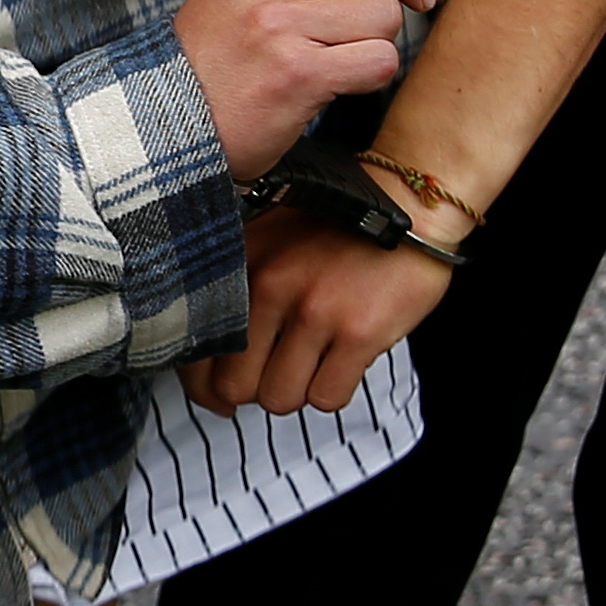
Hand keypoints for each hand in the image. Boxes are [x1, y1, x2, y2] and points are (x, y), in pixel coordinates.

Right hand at [172, 0, 428, 178]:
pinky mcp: (295, 72)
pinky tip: (336, 84)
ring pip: (384, 16)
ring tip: (333, 62)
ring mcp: (277, 23)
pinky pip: (378, 60)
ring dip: (375, 45)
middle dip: (383, 9)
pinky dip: (371, 77)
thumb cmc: (216, 60)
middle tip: (352, 38)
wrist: (166, 123)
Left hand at [186, 202, 454, 416]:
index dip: (206, 389)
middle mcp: (270, 285)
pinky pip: (327, 398)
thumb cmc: (338, 229)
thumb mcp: (271, 241)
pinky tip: (342, 362)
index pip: (196, 352)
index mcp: (241, 263)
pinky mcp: (358, 331)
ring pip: (280, 399)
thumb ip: (237, 291)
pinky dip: (333, 391)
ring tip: (315, 361)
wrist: (410, 207)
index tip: (222, 397)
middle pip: (235, 387)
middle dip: (256, 389)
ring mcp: (314, 309)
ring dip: (298, 391)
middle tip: (279, 373)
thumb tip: (212, 375)